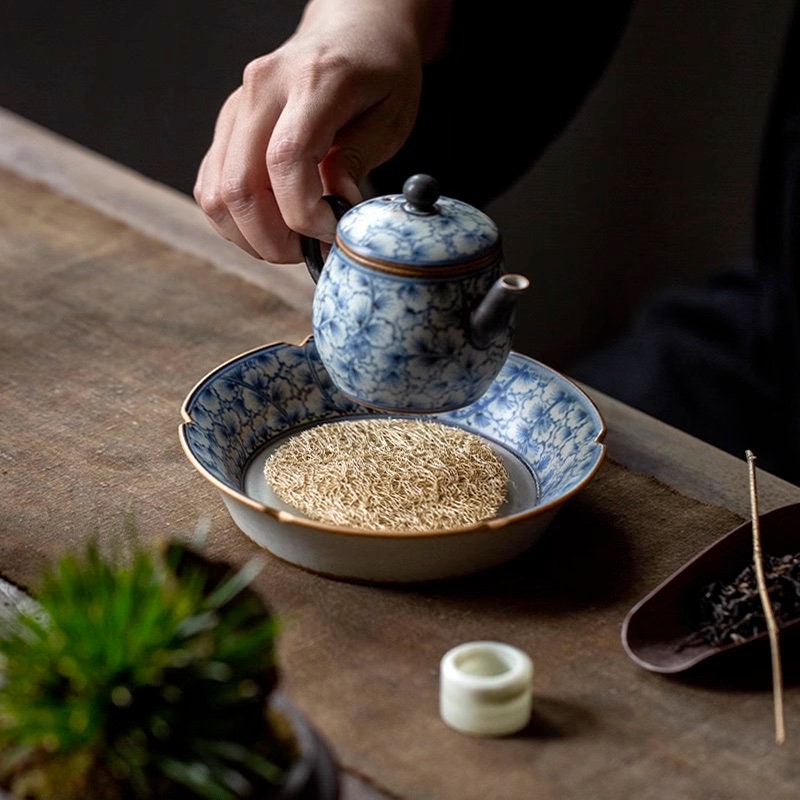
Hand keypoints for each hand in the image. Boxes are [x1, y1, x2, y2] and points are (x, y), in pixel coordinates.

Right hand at [194, 0, 450, 263]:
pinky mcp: (227, 126)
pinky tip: (269, 226)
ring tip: (290, 244)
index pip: (285, 161)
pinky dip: (235, 221)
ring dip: (249, 236)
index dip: (304, 214)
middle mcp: (262, 90)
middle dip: (272, 239)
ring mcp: (236, 107)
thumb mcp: (391, 115)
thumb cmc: (378, 70)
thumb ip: (359, 161)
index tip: (331, 233)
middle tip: (307, 252)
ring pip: (215, 193)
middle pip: (238, 185)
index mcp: (312, 82)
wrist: (352, 29)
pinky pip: (210, 186)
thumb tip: (335, 206)